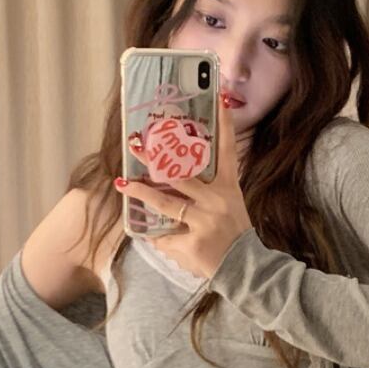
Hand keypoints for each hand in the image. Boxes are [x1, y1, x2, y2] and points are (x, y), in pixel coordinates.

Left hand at [114, 94, 252, 278]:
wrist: (246, 269)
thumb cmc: (235, 235)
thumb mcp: (231, 206)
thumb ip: (210, 190)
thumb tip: (178, 174)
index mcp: (228, 189)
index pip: (227, 152)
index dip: (224, 125)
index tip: (220, 98)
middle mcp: (216, 202)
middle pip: (181, 174)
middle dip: (155, 159)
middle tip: (135, 144)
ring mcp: (203, 222)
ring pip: (165, 203)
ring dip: (141, 193)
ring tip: (122, 183)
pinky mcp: (192, 243)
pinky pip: (166, 237)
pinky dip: (157, 238)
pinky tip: (147, 236)